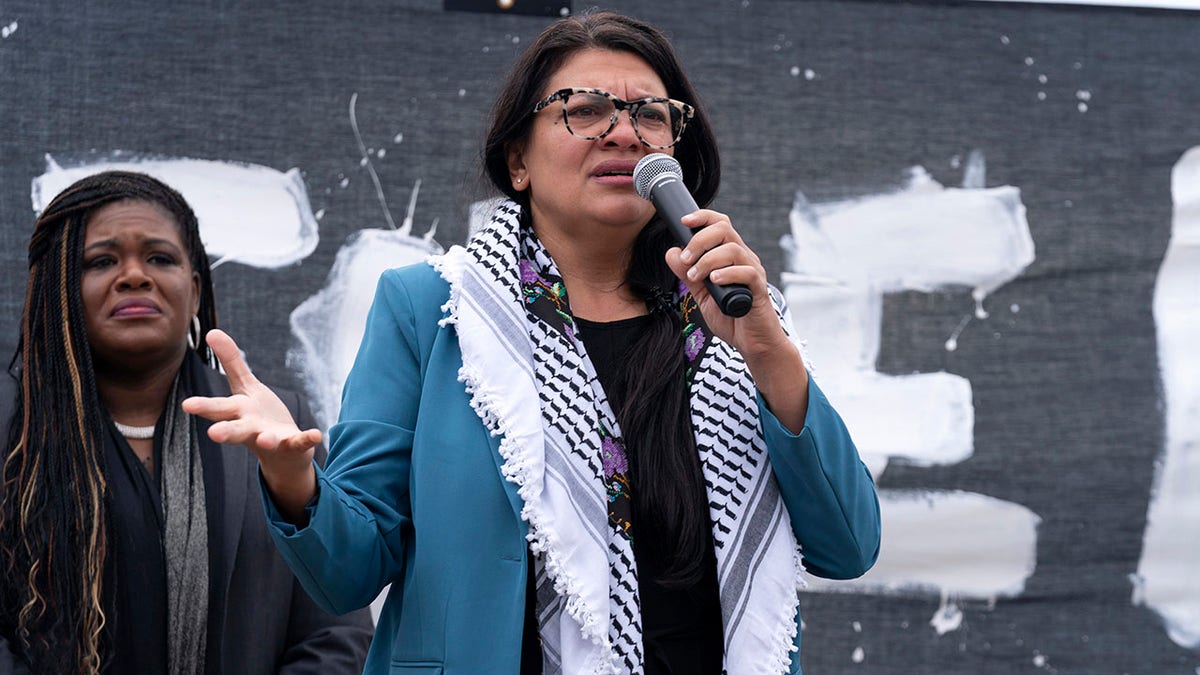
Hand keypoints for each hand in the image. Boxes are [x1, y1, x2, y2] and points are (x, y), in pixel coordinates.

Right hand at [182, 329, 319, 518]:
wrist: (282, 452)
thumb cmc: (257, 416)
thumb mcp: (245, 387)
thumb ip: (231, 362)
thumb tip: (211, 331)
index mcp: (237, 413)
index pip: (217, 408)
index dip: (203, 406)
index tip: (187, 405)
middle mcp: (251, 429)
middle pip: (236, 430)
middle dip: (225, 432)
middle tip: (213, 434)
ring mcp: (272, 439)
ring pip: (266, 440)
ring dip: (266, 439)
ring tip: (266, 439)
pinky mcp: (294, 444)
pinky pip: (300, 442)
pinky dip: (307, 439)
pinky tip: (316, 434)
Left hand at [663, 209, 790, 358]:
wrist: (752, 342)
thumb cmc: (731, 317)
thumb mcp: (701, 295)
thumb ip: (687, 275)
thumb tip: (672, 252)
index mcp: (730, 256)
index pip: (720, 224)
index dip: (703, 217)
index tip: (684, 222)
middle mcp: (744, 258)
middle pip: (724, 229)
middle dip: (699, 240)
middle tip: (687, 259)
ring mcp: (753, 272)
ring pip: (733, 249)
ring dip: (708, 260)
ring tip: (696, 276)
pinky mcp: (759, 288)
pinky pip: (746, 272)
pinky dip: (727, 273)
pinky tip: (714, 281)